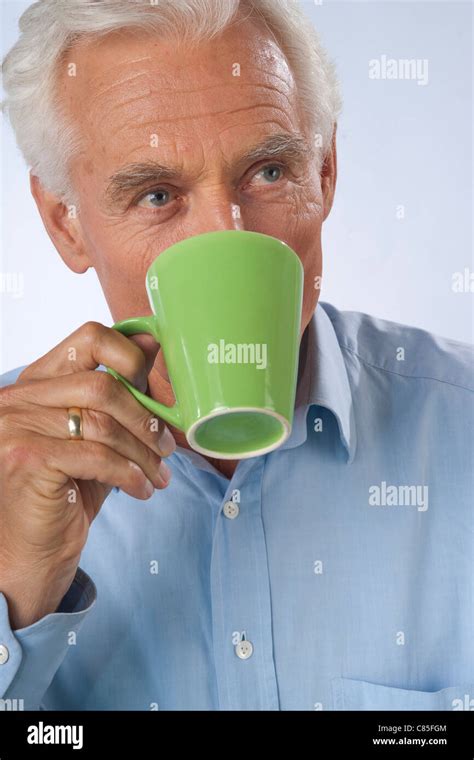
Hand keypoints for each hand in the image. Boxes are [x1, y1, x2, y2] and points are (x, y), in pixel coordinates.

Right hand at [0, 321, 174, 627]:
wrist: (31, 552)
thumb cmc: (66, 491)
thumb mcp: (96, 438)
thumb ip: (118, 394)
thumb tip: (151, 343)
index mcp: (38, 382)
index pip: (89, 339)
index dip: (131, 355)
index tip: (155, 385)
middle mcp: (20, 398)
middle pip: (102, 385)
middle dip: (145, 419)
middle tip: (166, 447)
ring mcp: (18, 426)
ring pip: (103, 424)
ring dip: (142, 453)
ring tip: (159, 474)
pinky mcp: (28, 458)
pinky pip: (97, 456)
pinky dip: (129, 474)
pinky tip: (141, 490)